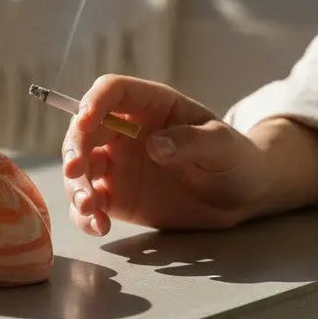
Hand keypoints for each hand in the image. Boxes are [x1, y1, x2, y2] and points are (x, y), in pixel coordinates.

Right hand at [62, 75, 317, 234]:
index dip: (93, 102)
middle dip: (75, 149)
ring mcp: (118, 164)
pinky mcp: (117, 196)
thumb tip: (155, 145)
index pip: (112, 92)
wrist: (242, 197)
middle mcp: (125, 131)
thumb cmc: (235, 158)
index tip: (85, 122)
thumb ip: (190, 142)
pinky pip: (90, 203)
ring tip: (91, 208)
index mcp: (150, 106)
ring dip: (76, 186)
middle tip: (75, 172)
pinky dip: (86, 215)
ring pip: (80, 168)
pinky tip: (98, 227)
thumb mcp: (222, 146)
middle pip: (85, 130)